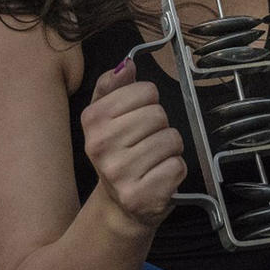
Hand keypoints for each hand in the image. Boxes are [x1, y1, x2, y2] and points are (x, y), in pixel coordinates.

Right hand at [81, 60, 185, 229]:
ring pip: (171, 139)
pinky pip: (177, 166)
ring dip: (169, 149)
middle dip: (160, 127)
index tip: (137, 119)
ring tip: (153, 159)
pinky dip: (174, 170)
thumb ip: (114, 86)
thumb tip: (127, 64)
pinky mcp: (140, 195)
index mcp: (93, 119)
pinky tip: (158, 176)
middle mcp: (101, 146)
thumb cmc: (119, 154)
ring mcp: (119, 172)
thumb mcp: (107, 116)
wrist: (119, 204)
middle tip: (146, 142)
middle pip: (159, 114)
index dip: (149, 102)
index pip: (145, 90)